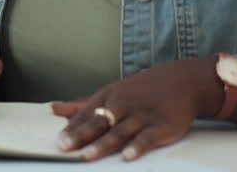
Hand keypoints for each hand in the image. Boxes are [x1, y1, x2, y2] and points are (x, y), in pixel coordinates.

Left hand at [52, 57, 219, 160]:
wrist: (182, 81)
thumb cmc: (140, 90)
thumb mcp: (110, 92)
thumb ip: (83, 105)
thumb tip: (54, 108)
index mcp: (108, 96)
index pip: (86, 114)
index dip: (71, 129)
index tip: (58, 142)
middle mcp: (123, 105)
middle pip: (99, 122)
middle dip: (81, 136)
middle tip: (65, 148)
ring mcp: (142, 115)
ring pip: (119, 131)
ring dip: (103, 144)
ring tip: (88, 155)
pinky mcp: (162, 125)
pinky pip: (147, 137)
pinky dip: (137, 146)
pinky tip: (127, 156)